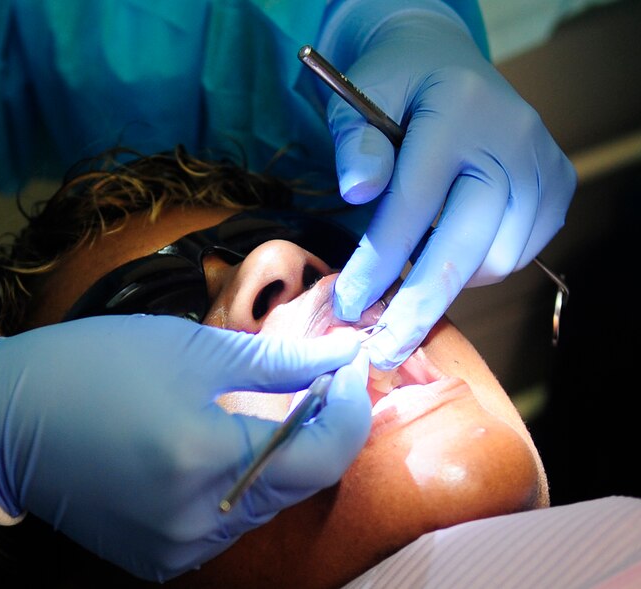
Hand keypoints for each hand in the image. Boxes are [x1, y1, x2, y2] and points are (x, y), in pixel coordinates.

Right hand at [0, 314, 370, 581]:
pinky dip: (239, 487)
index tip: (351, 369)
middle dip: (318, 432)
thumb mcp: (190, 348)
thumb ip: (277, 361)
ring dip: (279, 461)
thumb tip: (343, 356)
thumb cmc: (94, 366)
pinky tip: (221, 449)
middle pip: (297, 483)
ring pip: (265, 506)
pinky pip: (226, 524)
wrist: (4, 423)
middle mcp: (199, 519)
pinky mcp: (158, 559)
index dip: (350, 410)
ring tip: (266, 412)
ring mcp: (178, 548)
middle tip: (316, 382)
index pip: (322, 453)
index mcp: (207, 457)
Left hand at [318, 0, 575, 368]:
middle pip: (469, 244)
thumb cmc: (390, 85)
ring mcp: (543, 160)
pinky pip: (522, 250)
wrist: (438, 60)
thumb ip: (355, 144)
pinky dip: (483, 264)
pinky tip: (449, 248)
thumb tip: (359, 192)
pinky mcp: (558, 181)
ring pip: (500, 257)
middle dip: (420, 304)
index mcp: (459, 110)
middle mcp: (512, 136)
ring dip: (451, 280)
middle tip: (383, 347)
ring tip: (409, 274)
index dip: (378, 264)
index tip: (348, 306)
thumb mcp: (357, 99)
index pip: (414, 205)